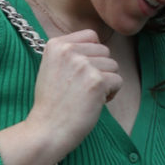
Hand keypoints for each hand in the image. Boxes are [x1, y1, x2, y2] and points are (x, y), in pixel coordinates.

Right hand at [29, 29, 122, 157]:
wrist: (47, 129)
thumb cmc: (51, 103)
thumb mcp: (51, 67)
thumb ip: (71, 53)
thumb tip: (97, 46)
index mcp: (56, 44)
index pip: (91, 35)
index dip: (92, 54)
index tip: (80, 71)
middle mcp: (69, 50)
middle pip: (105, 50)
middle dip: (100, 69)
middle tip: (83, 87)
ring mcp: (84, 65)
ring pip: (113, 65)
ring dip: (106, 82)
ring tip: (87, 95)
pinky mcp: (97, 81)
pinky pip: (118, 81)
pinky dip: (111, 94)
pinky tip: (94, 103)